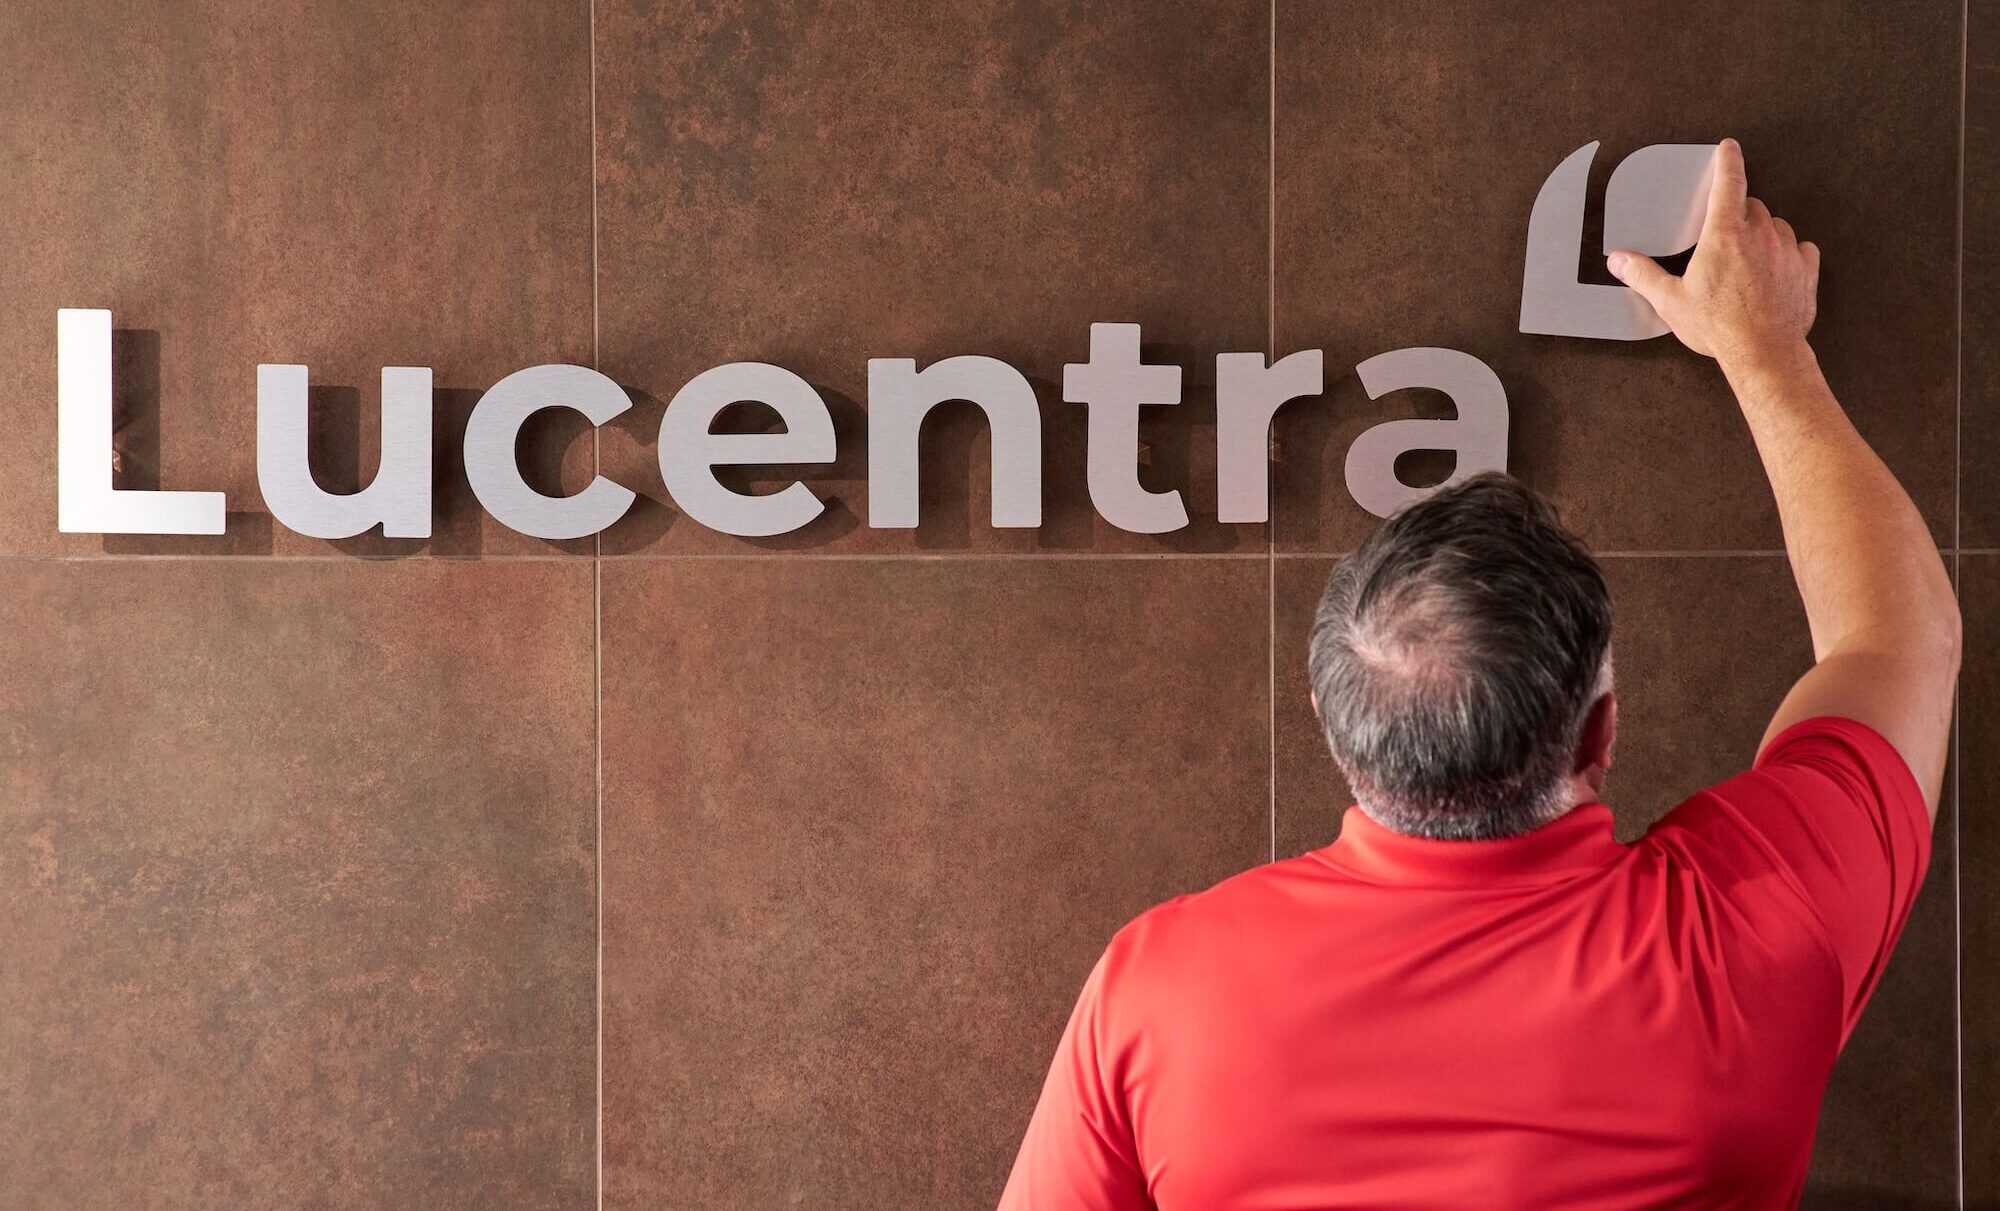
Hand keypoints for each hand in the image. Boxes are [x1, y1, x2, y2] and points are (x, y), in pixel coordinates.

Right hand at [1606, 138, 1819, 368]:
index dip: (1728, 160)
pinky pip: (1800, 248)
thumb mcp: (1671, 301)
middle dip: (1740, 213)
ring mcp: (1786, 251)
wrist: (1764, 353)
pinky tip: (1777, 270)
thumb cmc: (1718, 326)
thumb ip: (1643, 275)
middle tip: (1726, 234)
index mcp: (1724, 235)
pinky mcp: (1806, 270)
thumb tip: (1619, 261)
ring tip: (1749, 258)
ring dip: (1763, 234)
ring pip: (1776, 226)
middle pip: (1753, 206)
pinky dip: (1788, 253)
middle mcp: (1759, 235)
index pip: (1729, 182)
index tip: (1728, 147)